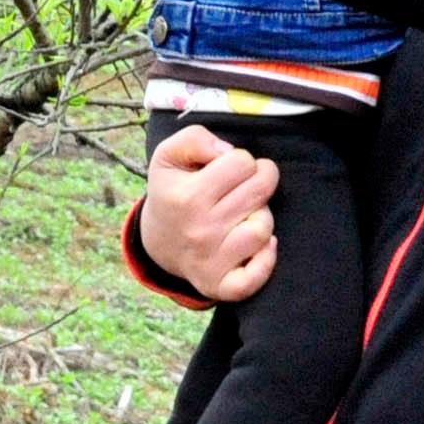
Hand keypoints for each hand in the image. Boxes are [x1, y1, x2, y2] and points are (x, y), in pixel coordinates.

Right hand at [142, 124, 279, 302]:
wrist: (158, 243)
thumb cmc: (171, 193)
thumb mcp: (168, 156)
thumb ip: (195, 138)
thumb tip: (226, 152)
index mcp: (187, 196)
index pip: (242, 162)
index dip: (240, 160)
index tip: (230, 169)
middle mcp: (199, 230)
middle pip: (260, 190)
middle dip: (260, 179)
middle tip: (247, 184)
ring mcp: (210, 261)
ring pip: (263, 229)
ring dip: (261, 216)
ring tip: (246, 213)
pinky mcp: (220, 285)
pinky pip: (256, 276)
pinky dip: (265, 260)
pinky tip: (261, 245)